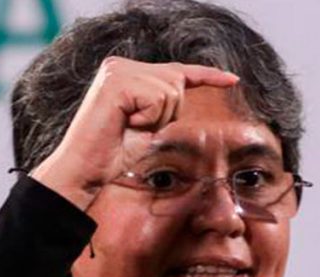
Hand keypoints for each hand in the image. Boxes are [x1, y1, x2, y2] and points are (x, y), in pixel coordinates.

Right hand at [29, 57, 239, 209]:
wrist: (85, 169)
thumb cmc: (114, 153)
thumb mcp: (148, 126)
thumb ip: (164, 107)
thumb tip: (184, 96)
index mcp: (127, 72)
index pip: (176, 70)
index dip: (208, 75)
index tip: (233, 80)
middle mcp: (120, 64)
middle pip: (177, 81)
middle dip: (168, 112)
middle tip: (136, 127)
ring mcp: (117, 70)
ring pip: (170, 91)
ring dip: (157, 117)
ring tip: (129, 126)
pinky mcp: (117, 82)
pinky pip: (157, 99)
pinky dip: (148, 117)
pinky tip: (126, 123)